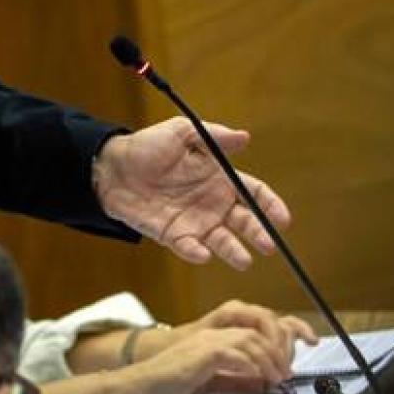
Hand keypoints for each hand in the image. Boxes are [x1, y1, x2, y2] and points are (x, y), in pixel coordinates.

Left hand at [93, 117, 291, 268]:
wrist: (111, 166)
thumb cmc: (148, 146)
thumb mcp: (180, 133)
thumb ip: (212, 136)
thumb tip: (244, 137)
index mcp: (220, 178)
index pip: (254, 194)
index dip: (270, 206)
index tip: (282, 219)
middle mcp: (213, 204)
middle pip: (245, 222)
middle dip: (259, 233)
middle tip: (268, 245)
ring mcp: (194, 222)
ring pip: (221, 241)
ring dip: (233, 251)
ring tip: (243, 260)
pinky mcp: (172, 235)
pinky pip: (187, 247)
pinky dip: (195, 252)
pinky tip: (202, 254)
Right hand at [154, 300, 317, 369]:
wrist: (140, 385)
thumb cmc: (168, 381)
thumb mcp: (210, 377)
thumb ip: (235, 376)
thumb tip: (260, 381)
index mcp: (217, 333)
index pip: (260, 321)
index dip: (288, 329)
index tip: (309, 342)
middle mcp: (214, 331)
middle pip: (260, 324)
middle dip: (282, 346)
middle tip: (288, 370)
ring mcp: (206, 339)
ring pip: (251, 337)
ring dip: (270, 359)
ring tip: (276, 377)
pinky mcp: (200, 353)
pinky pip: (234, 352)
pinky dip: (251, 365)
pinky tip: (256, 377)